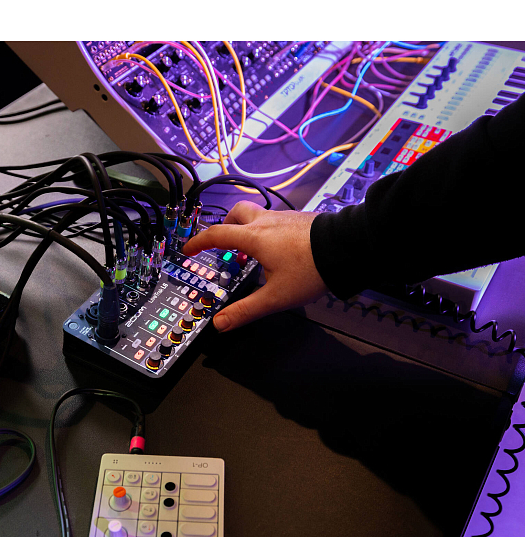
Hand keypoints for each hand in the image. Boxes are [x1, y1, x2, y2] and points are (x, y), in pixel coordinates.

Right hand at [182, 201, 328, 331]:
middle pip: (236, 213)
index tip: (189, 249)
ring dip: (247, 228)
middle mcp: (267, 222)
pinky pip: (275, 220)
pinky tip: (278, 250)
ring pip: (257, 215)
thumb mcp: (275, 296)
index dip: (198, 242)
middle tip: (222, 242)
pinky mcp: (301, 219)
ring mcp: (285, 218)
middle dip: (224, 225)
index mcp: (254, 238)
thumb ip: (246, 310)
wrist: (347, 248)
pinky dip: (267, 231)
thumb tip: (221, 324)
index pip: (216, 235)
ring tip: (251, 251)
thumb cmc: (312, 269)